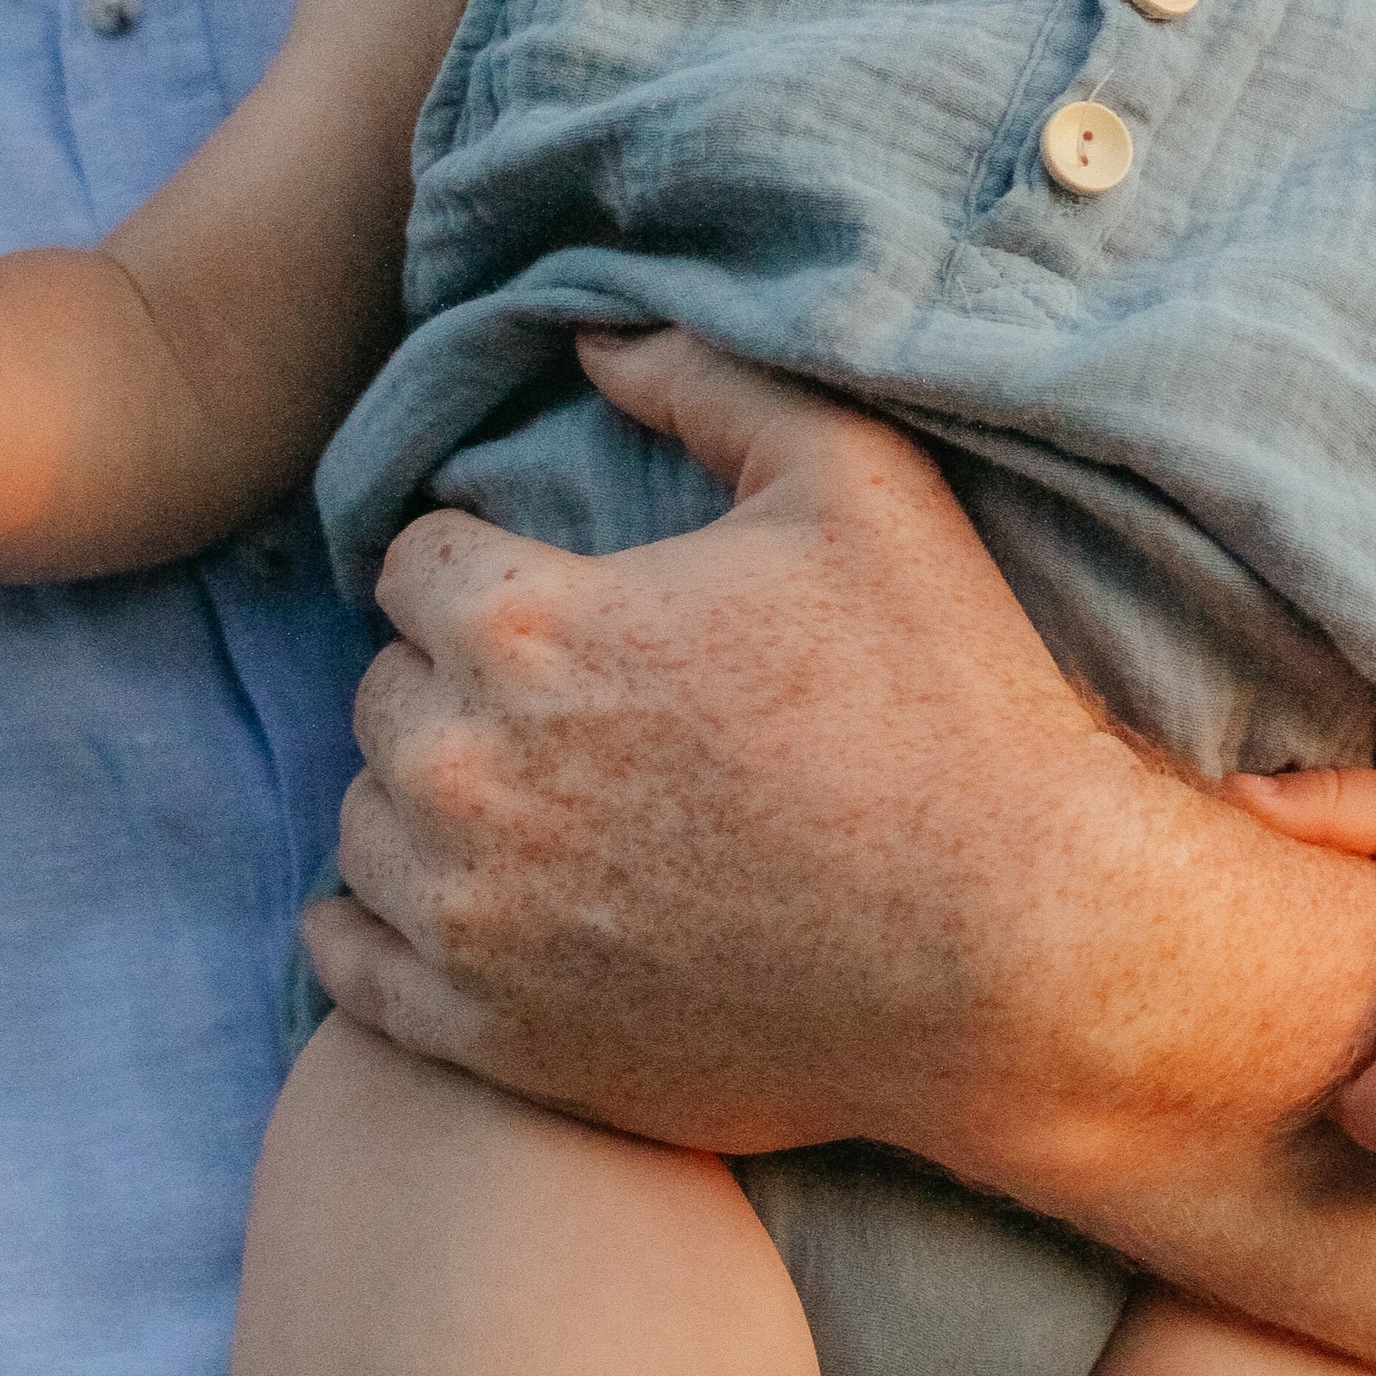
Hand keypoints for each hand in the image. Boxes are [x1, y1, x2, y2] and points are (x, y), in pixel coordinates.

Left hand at [307, 324, 1155, 1170]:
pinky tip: (453, 903)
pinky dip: (380, 929)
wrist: (1023, 954)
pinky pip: (352, 969)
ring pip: (367, 823)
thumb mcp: (854, 482)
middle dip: (455, 679)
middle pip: (384, 690)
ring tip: (532, 798)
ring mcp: (473, 921)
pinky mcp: (495, 1040)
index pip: (413, 560)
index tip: (555, 594)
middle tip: (563, 700)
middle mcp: (466, 774)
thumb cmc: (946, 701)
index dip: (485, 564)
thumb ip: (706, 381)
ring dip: (424, 799)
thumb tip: (588, 335)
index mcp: (526, 628)